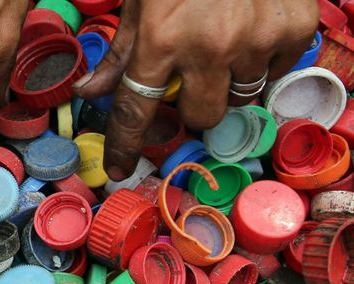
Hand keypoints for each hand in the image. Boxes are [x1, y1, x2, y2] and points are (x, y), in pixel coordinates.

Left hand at [73, 0, 318, 180]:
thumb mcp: (140, 1)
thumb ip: (121, 51)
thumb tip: (89, 91)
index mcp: (162, 38)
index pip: (137, 110)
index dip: (126, 144)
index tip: (120, 167)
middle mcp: (209, 47)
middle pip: (200, 115)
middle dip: (192, 105)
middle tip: (192, 76)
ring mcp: (256, 41)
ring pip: (241, 98)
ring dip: (228, 84)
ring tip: (223, 46)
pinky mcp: (294, 30)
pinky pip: (276, 72)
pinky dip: (262, 61)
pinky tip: (251, 30)